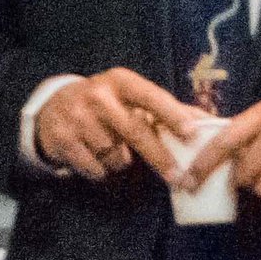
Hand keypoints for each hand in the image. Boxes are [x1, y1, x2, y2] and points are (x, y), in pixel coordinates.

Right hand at [35, 68, 204, 181]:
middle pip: (136, 132)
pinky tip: (95, 158)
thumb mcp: (130, 96)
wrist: (51, 107)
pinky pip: (95, 168)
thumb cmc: (104, 103)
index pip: (151, 97)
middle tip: (179, 177)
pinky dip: (101, 170)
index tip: (191, 132)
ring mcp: (77, 117)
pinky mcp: (62, 139)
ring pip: (115, 156)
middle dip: (160, 158)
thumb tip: (209, 121)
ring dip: (121, 162)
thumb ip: (167, 108)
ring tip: (113, 150)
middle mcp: (97, 96)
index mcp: (120, 81)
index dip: (172, 115)